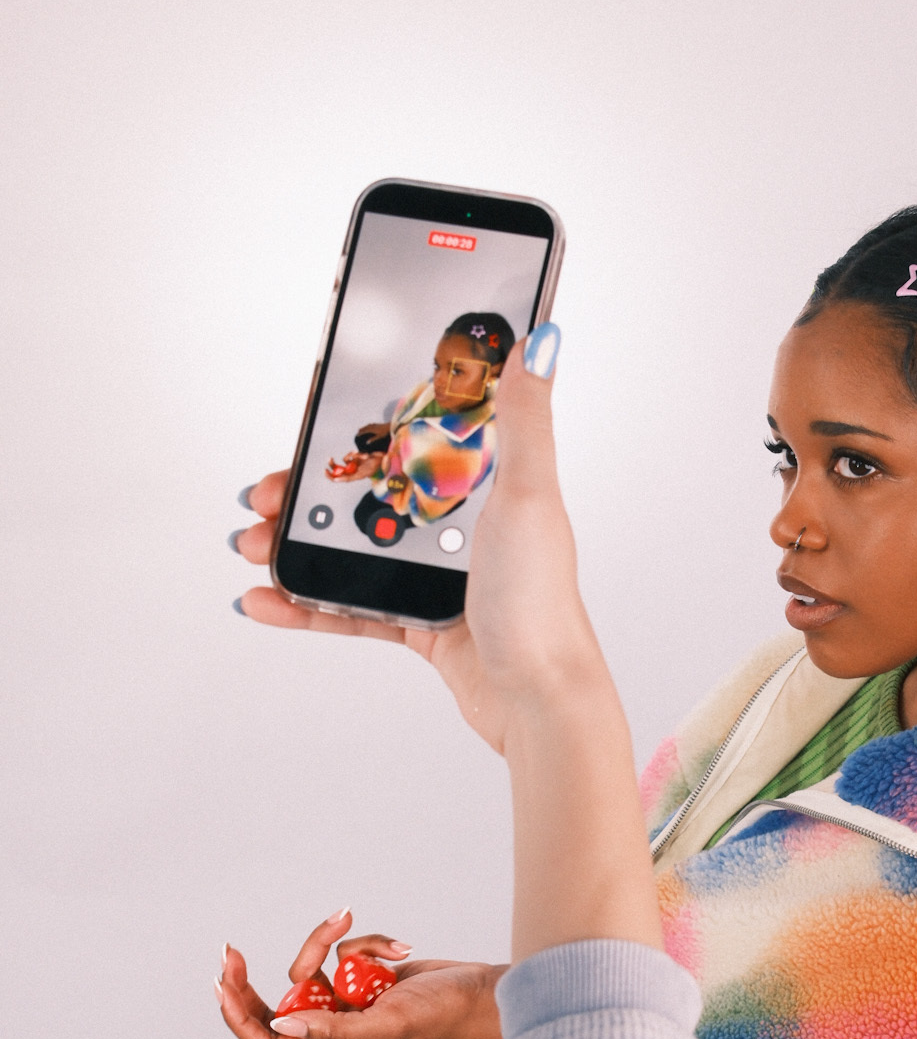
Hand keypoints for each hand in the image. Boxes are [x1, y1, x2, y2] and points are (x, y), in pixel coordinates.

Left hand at [215, 908, 504, 1038]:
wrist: (480, 991)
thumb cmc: (443, 1015)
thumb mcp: (390, 1023)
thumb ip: (336, 1028)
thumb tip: (283, 1024)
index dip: (239, 1018)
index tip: (223, 983)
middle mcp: (335, 1031)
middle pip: (277, 1006)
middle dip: (256, 979)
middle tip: (230, 951)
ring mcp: (348, 1004)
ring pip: (313, 968)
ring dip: (330, 944)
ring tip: (368, 936)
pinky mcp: (362, 981)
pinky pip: (343, 953)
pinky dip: (367, 942)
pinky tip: (398, 950)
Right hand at [230, 334, 578, 755]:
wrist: (538, 699)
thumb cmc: (542, 601)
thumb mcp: (529, 495)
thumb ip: (524, 420)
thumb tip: (541, 340)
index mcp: (487, 486)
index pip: (409, 440)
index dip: (354, 431)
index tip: (308, 427)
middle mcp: (461, 526)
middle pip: (367, 493)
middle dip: (307, 493)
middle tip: (262, 497)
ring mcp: (438, 575)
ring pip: (350, 549)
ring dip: (294, 546)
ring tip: (253, 546)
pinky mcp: (421, 622)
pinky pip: (351, 607)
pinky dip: (306, 605)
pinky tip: (264, 601)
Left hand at [324, 452, 381, 481]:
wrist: (384, 460)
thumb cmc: (376, 467)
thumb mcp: (362, 473)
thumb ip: (350, 477)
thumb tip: (337, 479)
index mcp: (355, 477)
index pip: (341, 478)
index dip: (333, 477)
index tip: (327, 472)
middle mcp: (354, 471)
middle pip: (339, 470)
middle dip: (333, 464)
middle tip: (329, 459)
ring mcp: (355, 464)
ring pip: (345, 460)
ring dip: (349, 456)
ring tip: (356, 453)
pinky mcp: (357, 458)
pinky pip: (351, 455)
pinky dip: (354, 453)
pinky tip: (360, 453)